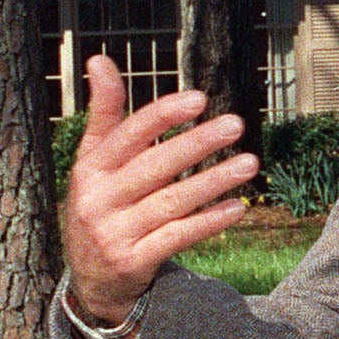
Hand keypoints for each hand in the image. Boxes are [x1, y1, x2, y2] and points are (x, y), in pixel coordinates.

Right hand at [61, 55, 257, 325]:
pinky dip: (209, 222)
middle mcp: (99, 200)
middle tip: (235, 123)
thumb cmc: (101, 204)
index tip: (199, 99)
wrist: (89, 279)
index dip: (163, 116)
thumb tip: (99, 58)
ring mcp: (115, 234)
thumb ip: (105, 113)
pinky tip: (238, 207)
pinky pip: (178, 238)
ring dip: (213, 181)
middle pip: (154, 166)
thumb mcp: (94, 161)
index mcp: (90, 169)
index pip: (129, 135)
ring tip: (250, 162)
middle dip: (197, 143)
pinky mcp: (134, 262)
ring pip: (171, 202)